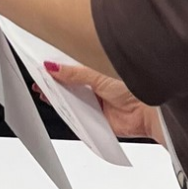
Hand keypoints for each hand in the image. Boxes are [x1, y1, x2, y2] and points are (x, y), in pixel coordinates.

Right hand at [46, 62, 160, 140]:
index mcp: (98, 72)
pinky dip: (69, 116)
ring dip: (58, 100)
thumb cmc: (135, 88)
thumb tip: (53, 67)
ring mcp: (96, 104)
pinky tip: (60, 110)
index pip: (72, 69)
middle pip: (69, 87)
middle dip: (54, 84)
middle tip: (38, 81)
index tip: (42, 67)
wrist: (149, 112)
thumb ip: (74, 74)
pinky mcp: (96, 121)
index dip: (57, 69)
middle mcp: (96, 88)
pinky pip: (78, 119)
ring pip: (71, 102)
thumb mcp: (98, 76)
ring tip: (44, 94)